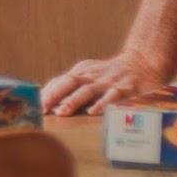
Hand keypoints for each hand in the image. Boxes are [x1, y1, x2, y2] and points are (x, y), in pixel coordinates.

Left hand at [40, 50, 168, 116]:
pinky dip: (102, 104)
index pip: (60, 81)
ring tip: (61, 112)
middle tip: (42, 108)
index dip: (47, 93)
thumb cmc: (110, 74)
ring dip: (73, 101)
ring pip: (88, 90)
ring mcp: (108, 82)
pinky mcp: (125, 90)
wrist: (143, 64)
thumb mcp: (88, 74)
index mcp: (82, 72)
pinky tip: (93, 113)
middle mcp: (92, 76)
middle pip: (70, 82)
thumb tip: (44, 96)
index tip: (33, 105)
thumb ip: (69, 84)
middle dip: (54, 96)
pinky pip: (112, 97)